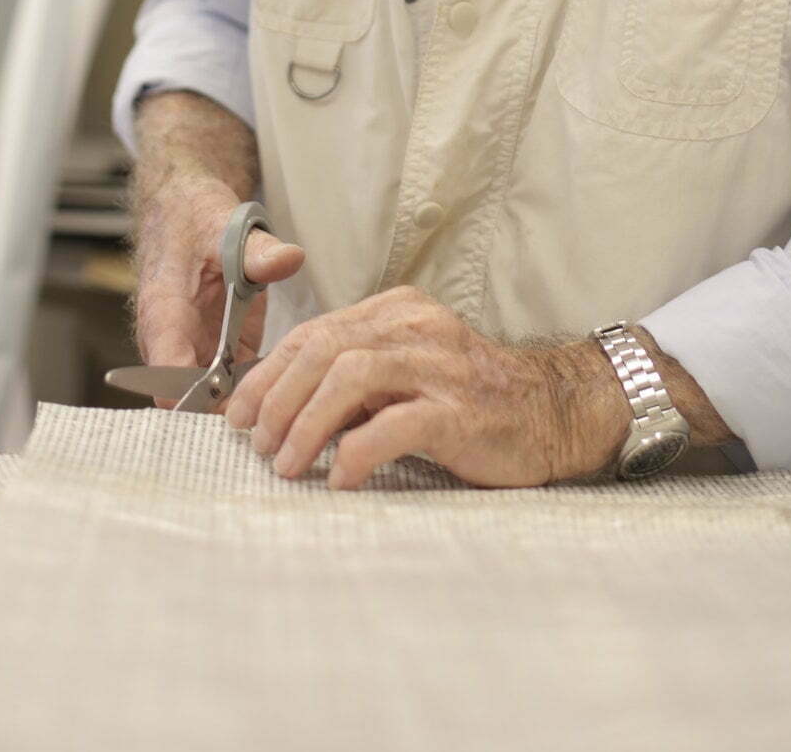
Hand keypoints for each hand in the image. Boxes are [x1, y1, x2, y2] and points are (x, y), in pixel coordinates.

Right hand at [133, 174, 304, 407]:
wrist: (184, 213)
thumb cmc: (194, 220)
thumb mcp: (224, 227)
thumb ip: (257, 249)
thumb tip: (289, 260)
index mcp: (164, 315)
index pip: (167, 374)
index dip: (196, 399)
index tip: (236, 408)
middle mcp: (174, 342)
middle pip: (189, 400)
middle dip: (228, 415)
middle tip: (275, 418)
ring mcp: (196, 349)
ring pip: (212, 401)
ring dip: (245, 409)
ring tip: (288, 411)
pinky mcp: (220, 350)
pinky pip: (234, 387)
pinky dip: (257, 394)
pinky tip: (290, 392)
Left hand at [223, 285, 631, 488]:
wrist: (553, 412)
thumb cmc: (470, 400)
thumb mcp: (407, 372)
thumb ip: (356, 378)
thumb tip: (280, 410)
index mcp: (398, 311)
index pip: (316, 332)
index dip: (268, 373)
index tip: (238, 413)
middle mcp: (416, 328)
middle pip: (324, 347)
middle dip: (277, 397)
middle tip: (256, 442)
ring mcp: (439, 367)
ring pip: (350, 376)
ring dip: (306, 423)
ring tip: (286, 464)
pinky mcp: (460, 412)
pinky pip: (395, 426)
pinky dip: (357, 451)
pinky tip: (341, 478)